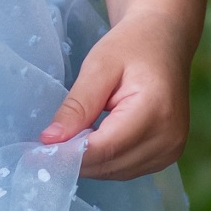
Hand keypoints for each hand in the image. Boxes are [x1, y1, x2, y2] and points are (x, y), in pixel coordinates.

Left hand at [40, 11, 193, 179]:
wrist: (165, 39)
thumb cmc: (132, 45)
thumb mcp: (99, 66)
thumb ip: (77, 105)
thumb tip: (50, 140)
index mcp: (155, 111)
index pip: (105, 148)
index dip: (70, 154)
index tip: (38, 152)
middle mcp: (169, 137)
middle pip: (110, 164)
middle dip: (76, 159)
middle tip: (47, 145)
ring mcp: (171, 149)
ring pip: (117, 172)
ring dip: (90, 162)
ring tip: (69, 139)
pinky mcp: (168, 154)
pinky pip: (128, 168)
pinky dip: (106, 160)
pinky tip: (92, 141)